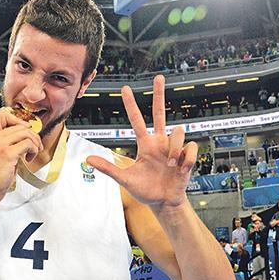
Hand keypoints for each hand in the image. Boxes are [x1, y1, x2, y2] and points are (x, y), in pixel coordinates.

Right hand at [0, 108, 42, 205]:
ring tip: (31, 153)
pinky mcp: (8, 154)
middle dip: (33, 135)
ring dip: (34, 143)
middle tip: (34, 146)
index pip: (3, 113)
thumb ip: (6, 141)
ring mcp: (0, 145)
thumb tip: (24, 133)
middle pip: (20, 125)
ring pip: (26, 133)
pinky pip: (28, 144)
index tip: (24, 130)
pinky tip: (28, 159)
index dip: (17, 119)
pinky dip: (33, 151)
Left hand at [87, 75, 196, 207]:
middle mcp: (159, 142)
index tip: (125, 88)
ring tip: (170, 165)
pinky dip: (186, 159)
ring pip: (178, 132)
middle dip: (159, 94)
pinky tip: (181, 168)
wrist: (164, 202)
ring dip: (174, 149)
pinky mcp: (187, 155)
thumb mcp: (125, 179)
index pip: (136, 120)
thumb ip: (108, 168)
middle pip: (160, 113)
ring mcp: (174, 147)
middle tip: (158, 77)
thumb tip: (88, 159)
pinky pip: (190, 148)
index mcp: (145, 144)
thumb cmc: (145, 190)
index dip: (131, 104)